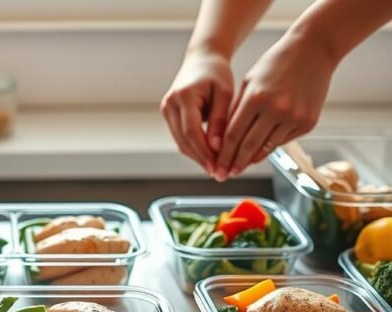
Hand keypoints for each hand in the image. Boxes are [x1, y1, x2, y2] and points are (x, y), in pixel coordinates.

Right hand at [161, 48, 233, 174]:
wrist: (202, 59)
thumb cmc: (216, 72)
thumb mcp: (225, 94)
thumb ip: (220, 121)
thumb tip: (217, 147)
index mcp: (184, 96)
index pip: (192, 131)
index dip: (204, 152)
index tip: (217, 165)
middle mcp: (170, 103)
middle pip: (183, 140)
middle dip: (201, 158)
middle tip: (217, 171)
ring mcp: (166, 109)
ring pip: (180, 141)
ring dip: (196, 156)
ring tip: (214, 166)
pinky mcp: (168, 114)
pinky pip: (180, 136)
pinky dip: (193, 147)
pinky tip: (207, 154)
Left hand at [214, 34, 336, 180]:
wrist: (314, 50)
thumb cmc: (276, 63)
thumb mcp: (250, 82)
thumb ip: (237, 110)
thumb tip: (225, 139)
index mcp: (256, 98)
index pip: (233, 135)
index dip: (223, 154)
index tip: (217, 166)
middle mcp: (276, 110)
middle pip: (248, 146)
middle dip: (234, 163)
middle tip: (224, 175)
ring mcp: (294, 118)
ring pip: (267, 147)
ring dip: (251, 159)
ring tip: (239, 167)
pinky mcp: (308, 122)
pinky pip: (283, 141)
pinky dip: (270, 147)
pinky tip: (259, 152)